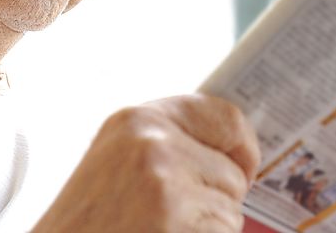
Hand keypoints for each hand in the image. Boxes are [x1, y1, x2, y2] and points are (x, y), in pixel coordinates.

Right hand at [32, 94, 260, 232]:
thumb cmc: (89, 220)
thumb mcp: (119, 160)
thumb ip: (168, 142)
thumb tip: (232, 145)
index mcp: (138, 118)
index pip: (225, 114)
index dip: (244, 144)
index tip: (246, 166)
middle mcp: (152, 138)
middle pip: (233, 171)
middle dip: (217, 200)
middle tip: (173, 215)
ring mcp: (164, 178)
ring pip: (230, 210)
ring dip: (207, 228)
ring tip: (159, 227)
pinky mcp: (172, 215)